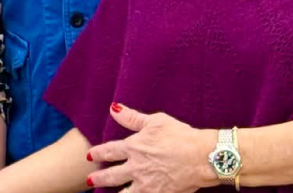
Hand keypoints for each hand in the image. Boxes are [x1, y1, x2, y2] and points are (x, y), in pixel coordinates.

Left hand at [86, 103, 214, 192]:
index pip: (110, 151)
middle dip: (99, 178)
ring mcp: (148, 185)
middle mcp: (137, 168)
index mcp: (134, 147)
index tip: (89, 155)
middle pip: (112, 175)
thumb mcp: (155, 121)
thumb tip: (113, 108)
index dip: (98, 153)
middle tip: (90, 180)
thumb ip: (132, 118)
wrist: (202, 157)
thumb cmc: (180, 135)